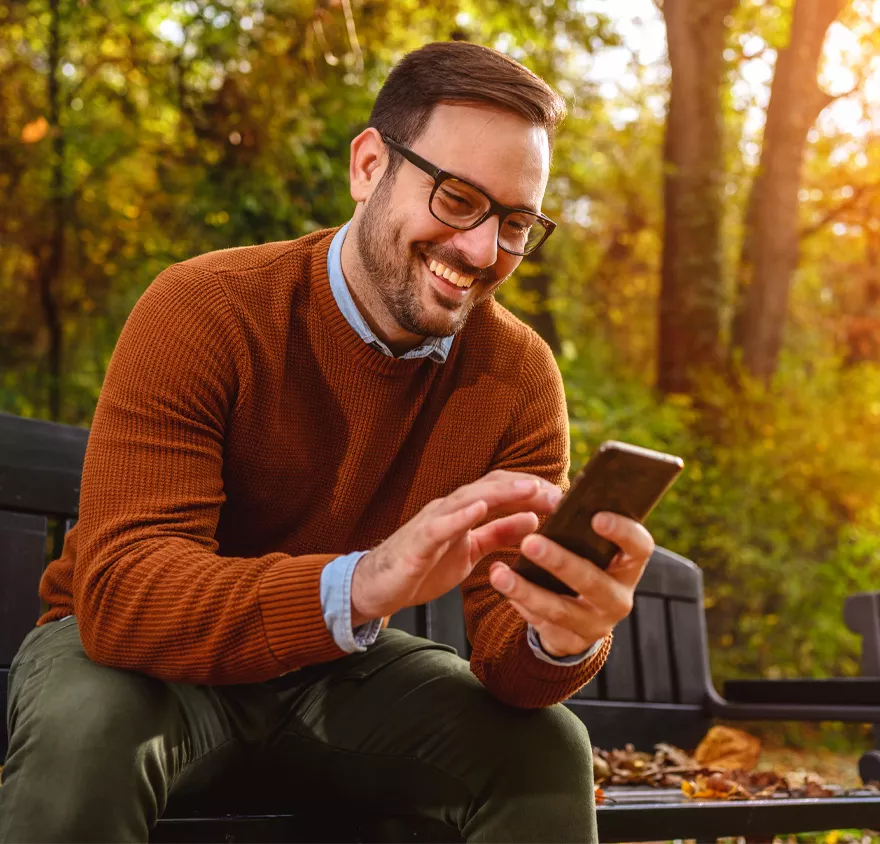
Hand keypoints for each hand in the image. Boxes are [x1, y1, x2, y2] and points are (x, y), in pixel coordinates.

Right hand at [351, 470, 562, 625]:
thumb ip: (499, 533)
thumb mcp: (471, 551)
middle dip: (526, 487)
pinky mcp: (418, 542)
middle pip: (492, 487)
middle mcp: (450, 508)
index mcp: (465, 511)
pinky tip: (479, 508)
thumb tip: (533, 519)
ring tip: (530, 488)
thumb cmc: (424, 566)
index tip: (564, 496)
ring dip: (501, 492)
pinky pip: (439, 526)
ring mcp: (433, 522)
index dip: (533, 489)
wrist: (377, 586)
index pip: (503, 490)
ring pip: (470, 499)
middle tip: (559, 493)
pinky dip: (460, 515)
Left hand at [488, 512, 654, 657]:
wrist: (581, 616)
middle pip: (592, 581)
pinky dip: (520, 603)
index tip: (596, 516)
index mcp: (629, 566)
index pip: (640, 547)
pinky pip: (542, 623)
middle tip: (530, 542)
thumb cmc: (584, 563)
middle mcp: (618, 598)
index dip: (622, 532)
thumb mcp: (591, 547)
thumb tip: (553, 494)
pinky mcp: (570, 641)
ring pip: (560, 608)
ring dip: (527, 589)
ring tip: (499, 573)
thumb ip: (581, 526)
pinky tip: (502, 587)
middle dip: (559, 561)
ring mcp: (596, 624)